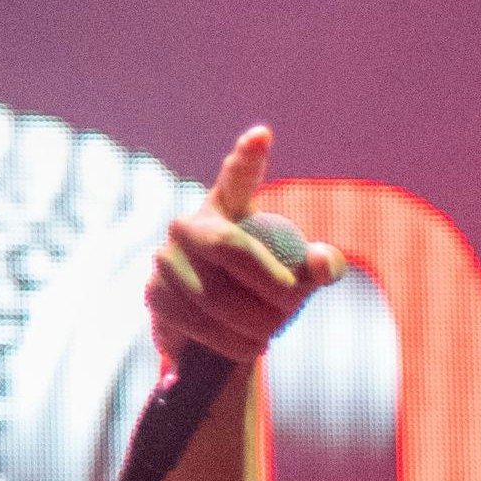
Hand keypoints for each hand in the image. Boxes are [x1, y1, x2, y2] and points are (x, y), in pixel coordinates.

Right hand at [147, 126, 348, 364]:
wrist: (222, 336)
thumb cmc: (264, 294)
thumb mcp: (299, 278)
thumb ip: (321, 266)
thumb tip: (325, 263)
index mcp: (228, 210)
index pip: (237, 179)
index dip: (248, 159)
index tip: (264, 136)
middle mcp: (190, 226)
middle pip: (231, 247)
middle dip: (270, 283)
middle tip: (293, 304)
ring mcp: (166, 259)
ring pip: (216, 294)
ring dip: (256, 322)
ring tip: (273, 331)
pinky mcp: (155, 295)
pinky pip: (201, 323)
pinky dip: (235, 342)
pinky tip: (250, 343)